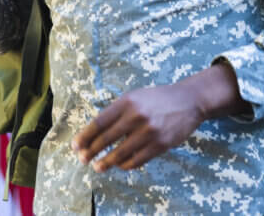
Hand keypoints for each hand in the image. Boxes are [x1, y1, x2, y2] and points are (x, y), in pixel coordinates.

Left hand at [71, 83, 203, 172]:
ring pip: (120, 153)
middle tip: (82, 159)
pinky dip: (125, 165)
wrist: (188, 101)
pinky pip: (137, 160)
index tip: (75, 145)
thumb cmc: (156, 99)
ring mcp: (149, 132)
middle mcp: (136, 116)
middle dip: (91, 152)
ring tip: (98, 167)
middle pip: (106, 139)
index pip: (99, 122)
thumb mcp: (134, 97)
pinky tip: (120, 165)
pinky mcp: (161, 145)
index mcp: (126, 102)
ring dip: (106, 162)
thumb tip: (94, 133)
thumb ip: (116, 112)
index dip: (85, 136)